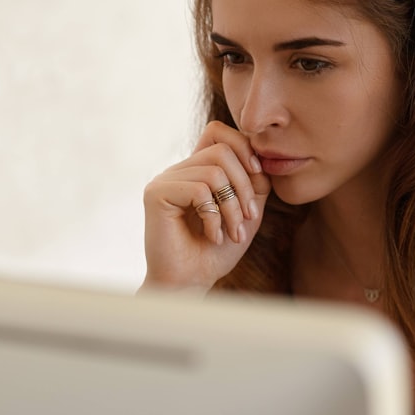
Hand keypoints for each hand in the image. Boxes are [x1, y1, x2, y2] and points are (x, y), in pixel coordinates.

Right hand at [141, 121, 271, 292]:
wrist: (191, 282)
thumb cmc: (216, 250)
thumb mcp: (245, 211)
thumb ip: (253, 182)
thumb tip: (258, 157)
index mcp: (196, 169)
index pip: (217, 131)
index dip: (243, 146)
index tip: (258, 174)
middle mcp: (178, 170)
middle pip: (222, 149)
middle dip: (244, 185)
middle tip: (248, 218)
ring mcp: (165, 180)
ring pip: (214, 171)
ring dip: (232, 206)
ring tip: (232, 232)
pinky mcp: (156, 194)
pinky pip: (199, 190)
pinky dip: (214, 216)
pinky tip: (212, 237)